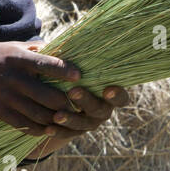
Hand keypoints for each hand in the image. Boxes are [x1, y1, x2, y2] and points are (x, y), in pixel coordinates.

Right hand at [0, 41, 128, 140]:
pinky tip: (48, 129)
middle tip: (78, 104)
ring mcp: (6, 97)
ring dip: (56, 118)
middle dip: (66, 102)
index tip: (80, 76)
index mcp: (17, 59)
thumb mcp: (6, 47)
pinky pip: (24, 124)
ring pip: (39, 113)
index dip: (67, 71)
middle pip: (48, 95)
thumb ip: (29, 49)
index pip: (48, 64)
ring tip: (66, 119)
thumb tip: (51, 46)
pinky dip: (39, 129)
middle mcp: (14, 79)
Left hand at [24, 43, 128, 157]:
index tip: (108, 88)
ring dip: (70, 119)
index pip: (121, 98)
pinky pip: (67, 134)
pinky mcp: (74, 132)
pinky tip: (48, 128)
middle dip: (86, 101)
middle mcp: (103, 109)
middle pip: (100, 110)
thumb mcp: (79, 64)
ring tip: (56, 115)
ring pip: (83, 124)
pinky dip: (58, 131)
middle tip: (73, 92)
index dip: (117, 95)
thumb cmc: (73, 71)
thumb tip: (82, 36)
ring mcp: (89, 123)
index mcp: (110, 93)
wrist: (62, 91)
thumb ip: (83, 57)